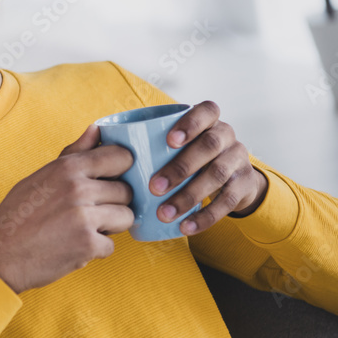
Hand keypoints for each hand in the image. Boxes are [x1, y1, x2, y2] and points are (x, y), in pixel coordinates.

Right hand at [0, 124, 134, 293]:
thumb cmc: (18, 214)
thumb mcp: (42, 176)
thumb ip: (74, 154)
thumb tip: (97, 129)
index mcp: (68, 167)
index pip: (121, 156)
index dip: (121, 169)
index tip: (113, 179)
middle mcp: (78, 188)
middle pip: (126, 191)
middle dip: (114, 203)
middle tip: (92, 211)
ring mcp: (85, 217)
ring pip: (126, 217)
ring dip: (111, 226)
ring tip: (86, 228)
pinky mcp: (88, 245)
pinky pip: (112, 245)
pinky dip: (96, 249)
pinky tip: (75, 246)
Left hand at [149, 100, 267, 234]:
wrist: (229, 179)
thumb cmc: (185, 156)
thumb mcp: (173, 144)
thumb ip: (142, 138)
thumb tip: (94, 132)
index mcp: (209, 120)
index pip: (207, 111)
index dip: (191, 123)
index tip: (169, 141)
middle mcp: (227, 136)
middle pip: (210, 145)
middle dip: (181, 167)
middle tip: (155, 187)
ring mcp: (238, 160)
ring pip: (217, 175)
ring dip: (188, 196)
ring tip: (164, 213)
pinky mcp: (244, 186)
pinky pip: (227, 202)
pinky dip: (205, 217)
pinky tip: (185, 227)